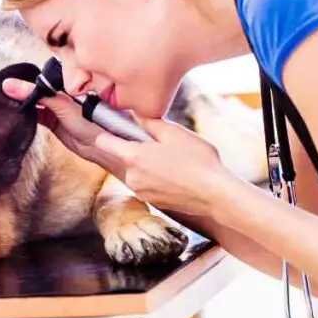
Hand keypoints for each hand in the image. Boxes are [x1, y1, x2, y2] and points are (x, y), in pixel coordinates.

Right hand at [1, 78, 130, 171]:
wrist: (100, 148)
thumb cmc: (90, 122)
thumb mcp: (63, 105)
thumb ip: (39, 95)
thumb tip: (12, 86)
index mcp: (67, 84)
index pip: (41, 78)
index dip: (25, 79)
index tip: (8, 81)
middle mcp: (61, 95)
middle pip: (36, 90)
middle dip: (22, 91)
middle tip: (3, 92)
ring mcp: (56, 109)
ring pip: (35, 103)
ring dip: (23, 104)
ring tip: (6, 103)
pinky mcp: (53, 122)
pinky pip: (37, 115)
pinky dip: (27, 115)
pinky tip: (17, 114)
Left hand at [2, 78, 238, 216]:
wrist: (213, 200)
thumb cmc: (200, 165)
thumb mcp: (174, 134)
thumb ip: (147, 123)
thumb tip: (128, 113)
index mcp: (131, 155)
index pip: (89, 132)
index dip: (66, 115)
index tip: (48, 100)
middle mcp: (123, 171)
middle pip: (80, 146)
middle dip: (55, 124)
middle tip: (35, 107)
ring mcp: (129, 181)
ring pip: (91, 155)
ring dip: (70, 136)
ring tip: (51, 117)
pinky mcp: (137, 187)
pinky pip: (108, 163)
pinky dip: (93, 148)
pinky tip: (91, 138)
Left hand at [93, 116, 240, 216]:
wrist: (215, 194)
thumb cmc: (198, 161)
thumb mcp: (174, 132)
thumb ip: (149, 122)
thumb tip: (135, 115)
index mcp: (133, 156)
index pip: (102, 142)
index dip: (107, 132)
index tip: (115, 126)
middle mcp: (132, 177)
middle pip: (119, 156)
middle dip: (132, 148)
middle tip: (156, 143)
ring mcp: (141, 192)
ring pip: (133, 171)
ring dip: (143, 163)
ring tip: (169, 159)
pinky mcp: (152, 201)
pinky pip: (144, 183)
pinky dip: (153, 177)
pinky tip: (173, 173)